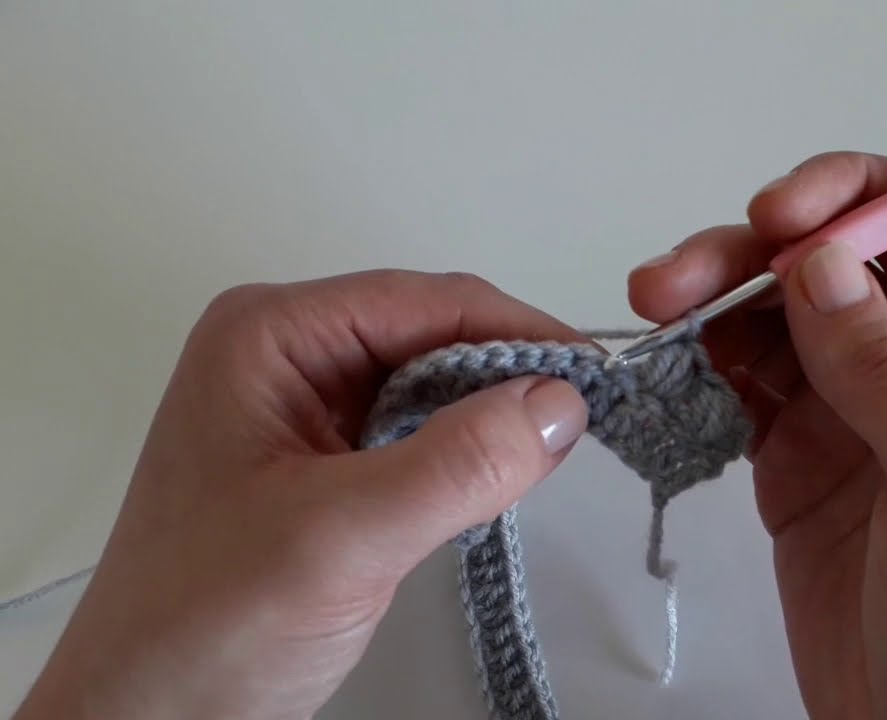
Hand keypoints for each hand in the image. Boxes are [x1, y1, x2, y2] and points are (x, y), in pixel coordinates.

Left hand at [16, 271, 589, 719]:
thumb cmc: (210, 625)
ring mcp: (305, 410)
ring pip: (431, 384)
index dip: (519, 331)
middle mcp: (288, 355)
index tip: (599, 378)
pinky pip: (418, 432)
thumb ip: (455, 464)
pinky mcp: (326, 463)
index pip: (424, 303)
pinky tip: (499, 478)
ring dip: (491, 414)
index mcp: (270, 337)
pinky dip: (467, 451)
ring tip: (552, 450)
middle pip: (431, 334)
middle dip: (508, 373)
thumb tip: (564, 400)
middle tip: (583, 424)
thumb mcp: (341, 537)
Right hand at [629, 152, 886, 718]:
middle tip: (673, 281)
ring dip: (713, 304)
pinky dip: (699, 368)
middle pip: (830, 268)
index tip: (774, 216)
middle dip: (752, 253)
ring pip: (774, 324)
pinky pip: (740, 392)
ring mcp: (851, 424)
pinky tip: (667, 370)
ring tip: (653, 314)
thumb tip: (820, 263)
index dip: (851, 200)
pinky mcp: (793, 473)